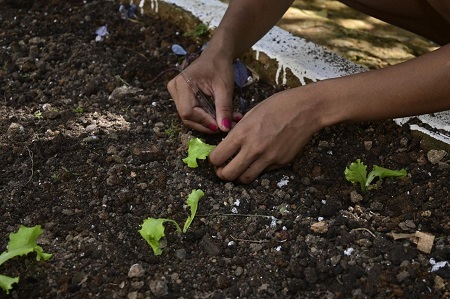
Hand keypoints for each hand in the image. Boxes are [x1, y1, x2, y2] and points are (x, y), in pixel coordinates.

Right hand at [167, 51, 241, 132]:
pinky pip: (192, 113)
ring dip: (207, 123)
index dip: (204, 122)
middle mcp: (175, 89)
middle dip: (207, 124)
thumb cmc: (220, 66)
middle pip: (187, 117)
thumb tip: (225, 128)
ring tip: (226, 121)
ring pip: (189, 117)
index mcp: (182, 84)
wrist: (216, 55)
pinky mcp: (182, 97)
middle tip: (225, 125)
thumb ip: (224, 108)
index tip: (220, 126)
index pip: (188, 111)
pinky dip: (206, 117)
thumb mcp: (225, 88)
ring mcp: (176, 93)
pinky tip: (219, 117)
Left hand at [209, 86, 324, 182]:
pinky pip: (263, 172)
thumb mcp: (251, 113)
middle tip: (222, 169)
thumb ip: (238, 131)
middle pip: (228, 174)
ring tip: (239, 169)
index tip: (215, 158)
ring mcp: (268, 158)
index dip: (213, 160)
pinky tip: (259, 160)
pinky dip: (257, 170)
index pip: (217, 157)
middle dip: (221, 174)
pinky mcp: (281, 163)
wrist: (306, 109)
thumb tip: (227, 143)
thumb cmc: (278, 106)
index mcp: (242, 133)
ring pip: (245, 179)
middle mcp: (253, 149)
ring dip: (238, 176)